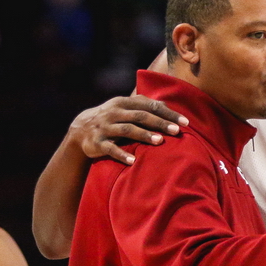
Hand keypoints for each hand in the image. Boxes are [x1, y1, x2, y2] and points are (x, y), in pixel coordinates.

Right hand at [68, 95, 188, 163]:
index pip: (149, 106)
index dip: (167, 113)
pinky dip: (121, 155)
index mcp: (123, 103)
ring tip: (160, 142)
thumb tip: (166, 105)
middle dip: (160, 123)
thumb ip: (142, 106)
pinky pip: (110, 149)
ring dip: (144, 135)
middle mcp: (114, 113)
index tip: (185, 122)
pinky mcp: (97, 143)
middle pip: (140, 116)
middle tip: (176, 131)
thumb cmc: (110, 119)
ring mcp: (105, 127)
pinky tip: (133, 161)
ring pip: (127, 130)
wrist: (79, 130)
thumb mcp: (123, 108)